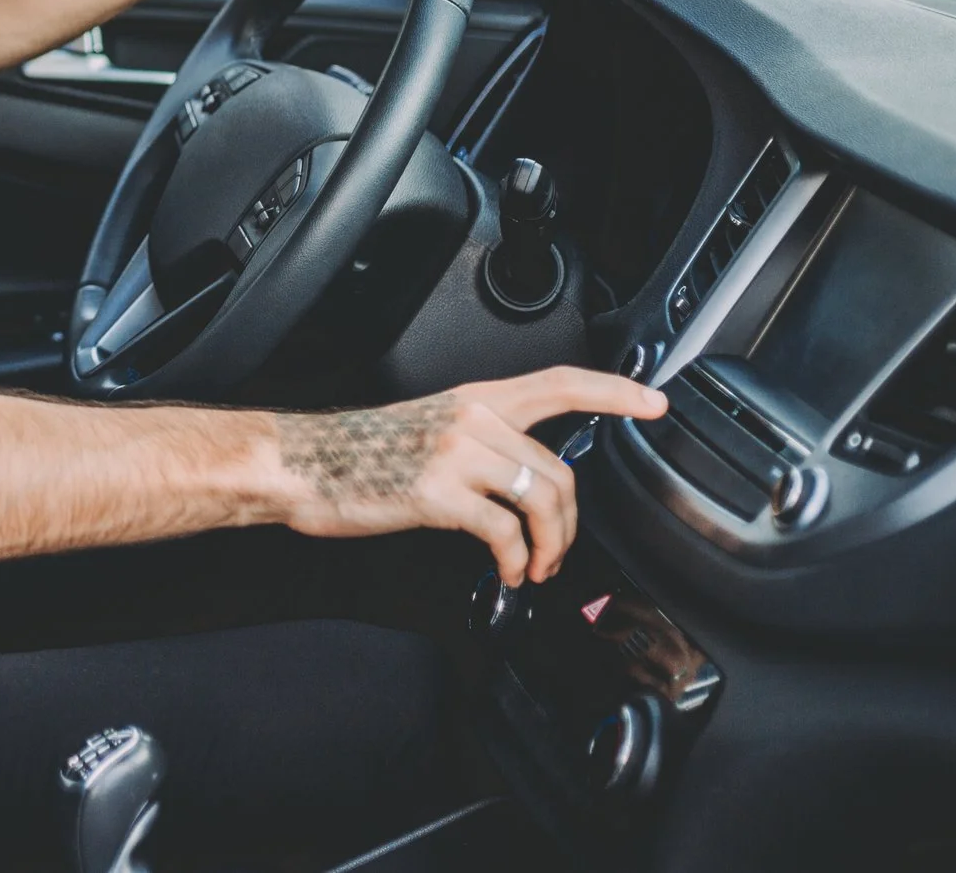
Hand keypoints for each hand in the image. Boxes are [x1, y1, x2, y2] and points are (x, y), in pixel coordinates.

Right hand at [264, 367, 665, 585]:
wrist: (301, 463)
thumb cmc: (357, 453)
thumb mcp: (427, 429)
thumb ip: (479, 442)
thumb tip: (521, 479)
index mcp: (473, 400)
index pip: (559, 384)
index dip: (613, 392)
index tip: (653, 402)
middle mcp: (471, 419)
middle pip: (558, 470)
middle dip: (570, 524)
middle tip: (555, 551)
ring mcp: (455, 454)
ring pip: (540, 501)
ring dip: (550, 546)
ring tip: (535, 566)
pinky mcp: (438, 493)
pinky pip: (504, 532)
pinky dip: (515, 560)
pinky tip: (507, 570)